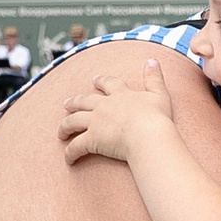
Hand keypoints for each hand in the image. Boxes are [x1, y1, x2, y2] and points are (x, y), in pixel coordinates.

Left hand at [59, 49, 171, 164]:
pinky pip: (76, 147)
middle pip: (83, 101)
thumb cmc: (156, 117)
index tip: (94, 80)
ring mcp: (95, 122)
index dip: (100, 81)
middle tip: (65, 104)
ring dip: (65, 127)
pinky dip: (70, 153)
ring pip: (73, 122)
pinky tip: (68, 159)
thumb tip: (152, 60)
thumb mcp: (159, 94)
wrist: (148, 134)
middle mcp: (104, 106)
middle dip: (74, 102)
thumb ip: (154, 78)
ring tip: (60, 133)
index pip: (108, 84)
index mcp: (120, 95)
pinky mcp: (92, 139)